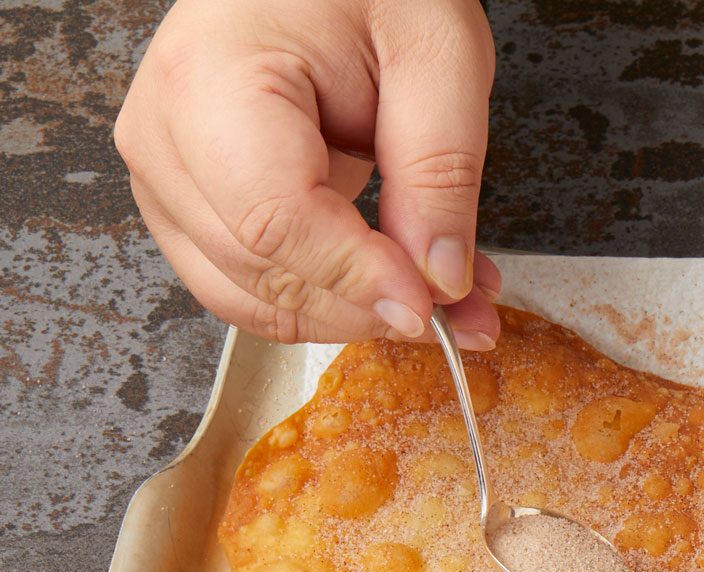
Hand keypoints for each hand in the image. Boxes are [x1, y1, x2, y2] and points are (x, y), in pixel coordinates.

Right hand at [115, 0, 502, 347]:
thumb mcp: (438, 58)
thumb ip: (438, 173)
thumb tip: (438, 279)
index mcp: (213, 79)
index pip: (275, 220)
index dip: (358, 278)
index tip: (432, 303)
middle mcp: (167, 132)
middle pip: (261, 270)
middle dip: (371, 305)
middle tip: (469, 310)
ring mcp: (168, 172)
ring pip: (252, 295)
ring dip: (355, 314)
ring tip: (448, 300)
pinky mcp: (189, 200)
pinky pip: (250, 283)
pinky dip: (330, 298)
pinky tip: (398, 283)